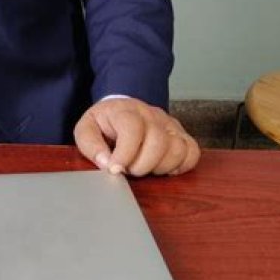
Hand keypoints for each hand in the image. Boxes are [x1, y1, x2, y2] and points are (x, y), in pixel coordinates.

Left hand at [73, 98, 199, 176]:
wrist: (121, 111)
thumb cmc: (104, 124)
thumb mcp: (87, 129)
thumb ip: (91, 145)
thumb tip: (107, 163)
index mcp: (126, 110)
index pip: (133, 128)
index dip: (125, 154)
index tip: (115, 169)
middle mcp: (151, 114)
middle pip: (158, 141)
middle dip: (142, 165)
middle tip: (130, 169)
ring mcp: (169, 123)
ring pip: (177, 148)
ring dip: (160, 167)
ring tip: (145, 167)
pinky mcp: (181, 134)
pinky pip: (192, 152)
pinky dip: (181, 165)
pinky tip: (164, 168)